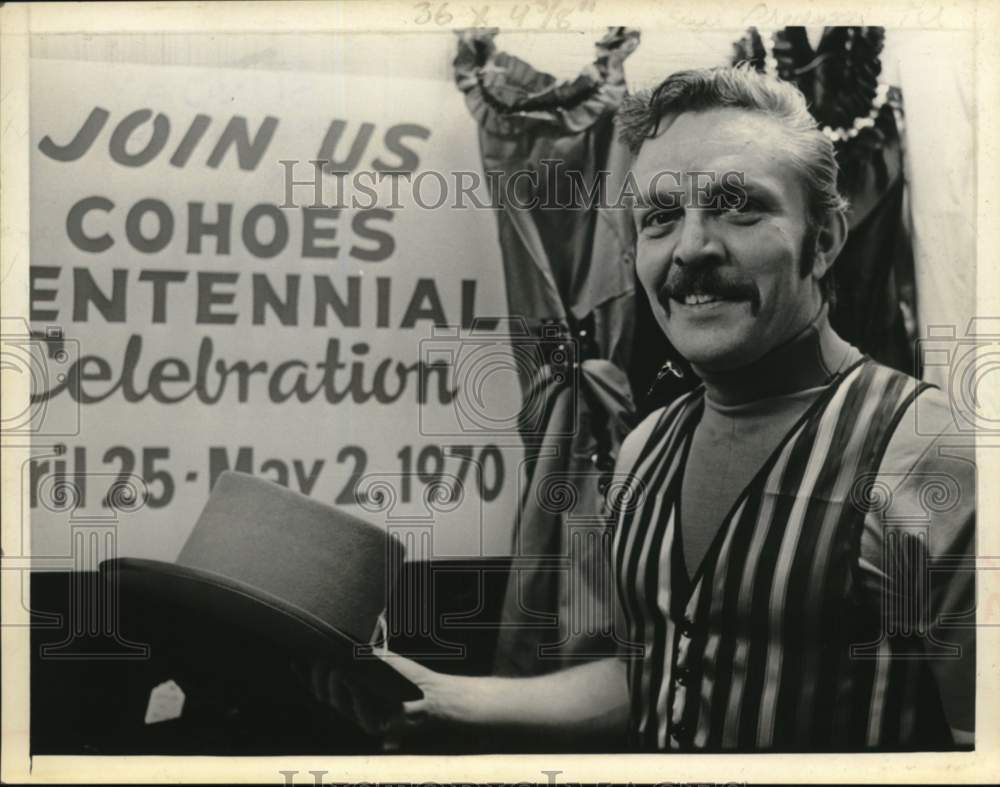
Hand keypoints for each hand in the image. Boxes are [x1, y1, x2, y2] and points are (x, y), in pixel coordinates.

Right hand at [295, 650, 475, 749]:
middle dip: (318, 674)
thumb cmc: (405, 676)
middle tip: (324, 658)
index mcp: (348, 691)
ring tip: (339, 667)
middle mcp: (350, 706)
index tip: (298, 656)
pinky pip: (358, 712)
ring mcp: (360, 717)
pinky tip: (355, 681)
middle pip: (321, 693)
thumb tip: (358, 616)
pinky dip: (355, 695)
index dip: (305, 672)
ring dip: (335, 682)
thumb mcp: (377, 656)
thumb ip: (361, 645)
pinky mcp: (375, 726)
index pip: (318, 684)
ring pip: (335, 702)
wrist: (430, 694)